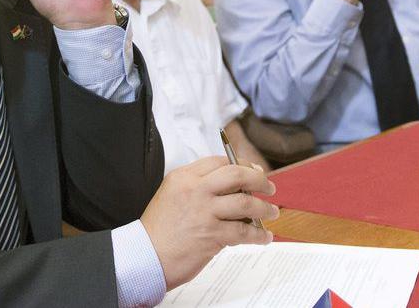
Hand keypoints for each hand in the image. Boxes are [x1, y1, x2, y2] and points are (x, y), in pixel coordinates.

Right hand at [141, 155, 277, 289]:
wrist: (146, 256)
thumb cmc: (159, 230)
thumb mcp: (172, 195)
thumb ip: (198, 186)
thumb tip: (234, 187)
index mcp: (184, 177)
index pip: (220, 161)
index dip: (242, 165)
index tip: (254, 171)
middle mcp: (195, 190)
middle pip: (236, 174)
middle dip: (259, 179)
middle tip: (269, 187)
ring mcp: (204, 212)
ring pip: (245, 202)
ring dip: (264, 208)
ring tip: (272, 212)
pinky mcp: (211, 234)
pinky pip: (243, 231)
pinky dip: (258, 235)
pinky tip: (264, 237)